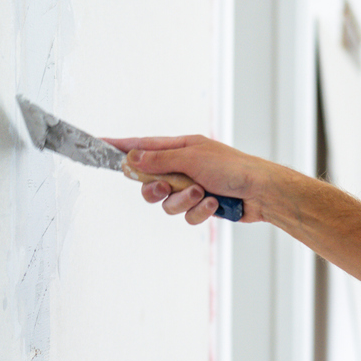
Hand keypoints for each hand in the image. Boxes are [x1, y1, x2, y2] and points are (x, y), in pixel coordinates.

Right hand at [104, 135, 269, 224]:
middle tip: (165, 187)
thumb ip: (159, 159)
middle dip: (154, 188)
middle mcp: (183, 167)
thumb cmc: (232, 168)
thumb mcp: (192, 158)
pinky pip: (186, 215)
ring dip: (183, 201)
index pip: (142, 146)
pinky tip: (214, 204)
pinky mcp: (202, 206)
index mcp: (179, 148)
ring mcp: (191, 188)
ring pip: (166, 203)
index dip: (121, 147)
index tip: (99, 145)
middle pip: (148, 181)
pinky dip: (199, 211)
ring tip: (202, 194)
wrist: (261, 192)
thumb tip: (132, 157)